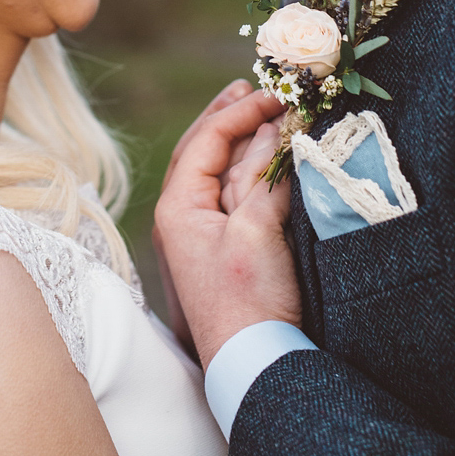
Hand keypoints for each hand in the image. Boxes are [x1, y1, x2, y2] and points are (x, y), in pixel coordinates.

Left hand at [154, 92, 299, 369]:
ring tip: (265, 116)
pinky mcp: (220, 252)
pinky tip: (267, 162)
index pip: (206, 140)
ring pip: (218, 173)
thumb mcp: (258, 231)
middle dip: (228, 117)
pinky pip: (230, 198)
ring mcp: (198, 235)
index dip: (241, 112)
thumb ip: (266, 177)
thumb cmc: (248, 302)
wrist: (252, 366)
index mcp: (177, 207)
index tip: (276, 95)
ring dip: (243, 143)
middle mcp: (180, 217)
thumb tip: (277, 131)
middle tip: (253, 89)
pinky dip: (250, 173)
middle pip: (202, 150)